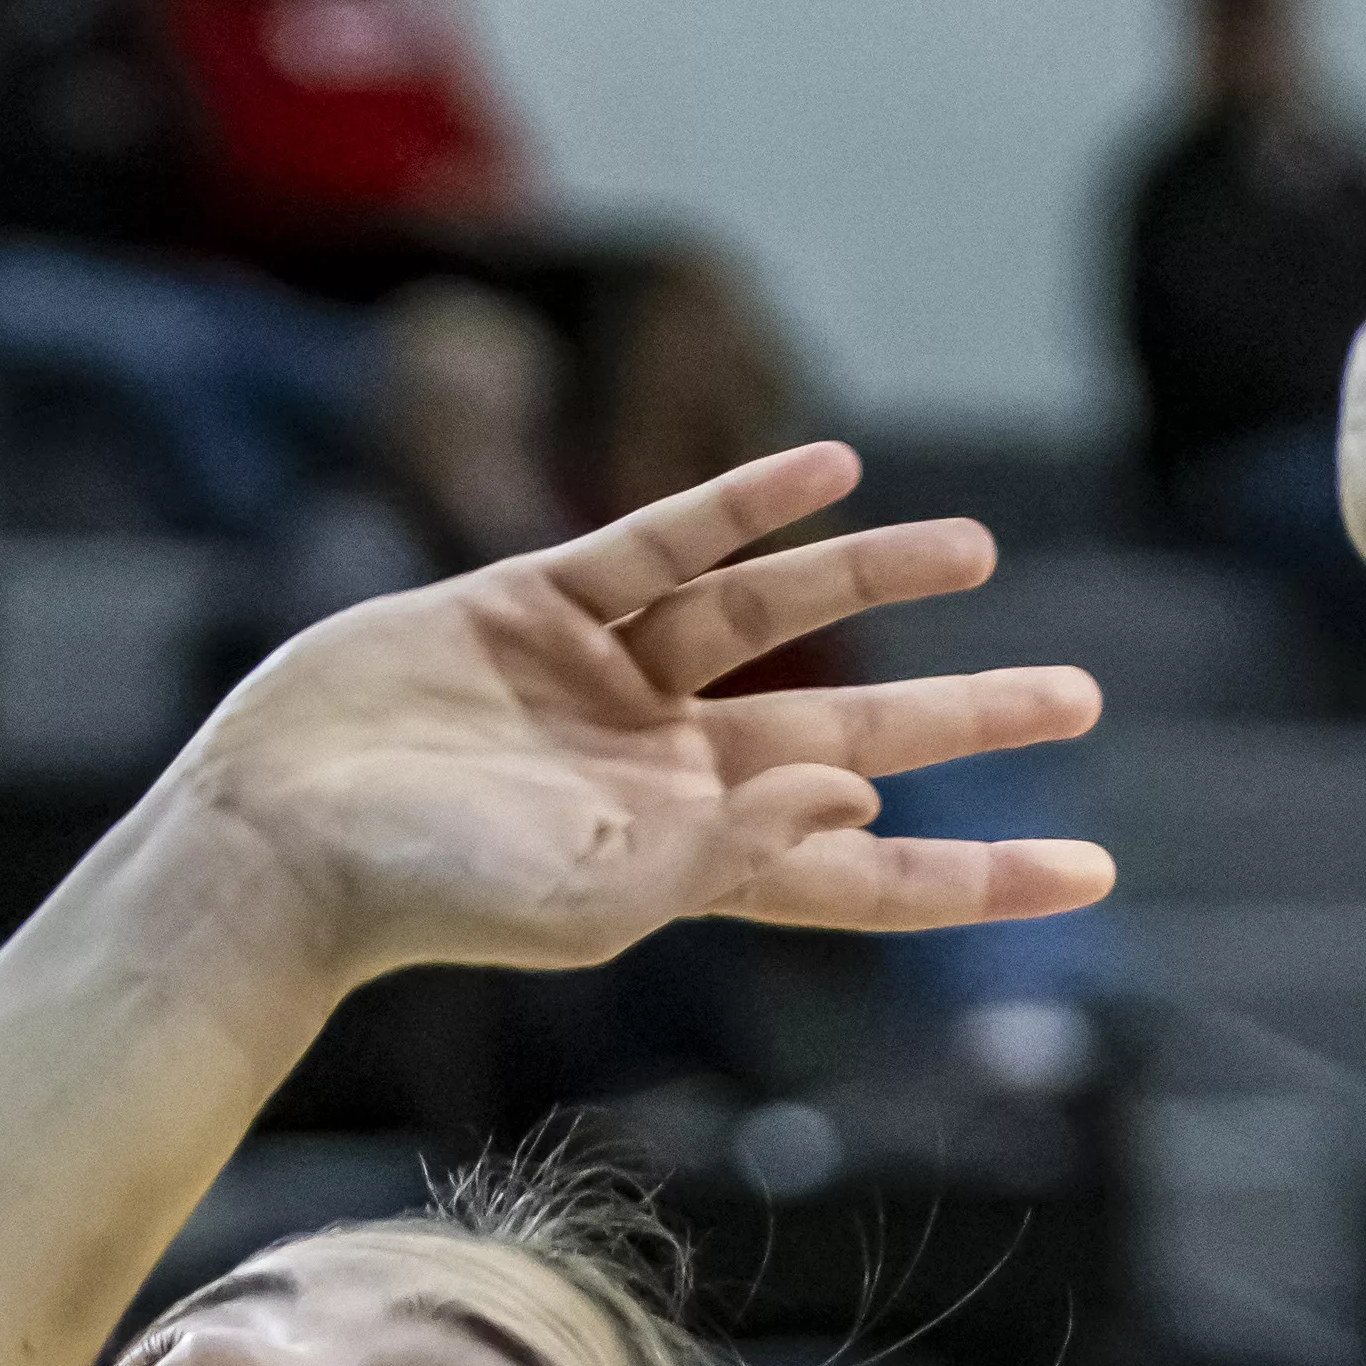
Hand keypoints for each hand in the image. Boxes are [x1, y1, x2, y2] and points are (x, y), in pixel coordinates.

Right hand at [172, 443, 1113, 992]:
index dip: (981, 875)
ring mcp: (602, 684)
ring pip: (769, 621)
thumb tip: (851, 802)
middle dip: (965, 724)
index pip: (866, 879)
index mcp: (690, 865)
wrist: (275, 835)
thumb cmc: (424, 894)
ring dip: (872, 580)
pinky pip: (665, 543)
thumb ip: (722, 851)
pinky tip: (826, 470)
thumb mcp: (592, 892)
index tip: (1091, 875)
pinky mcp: (533, 603)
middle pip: (848, 743)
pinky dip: (743, 505)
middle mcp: (664, 773)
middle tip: (1082, 700)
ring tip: (982, 555)